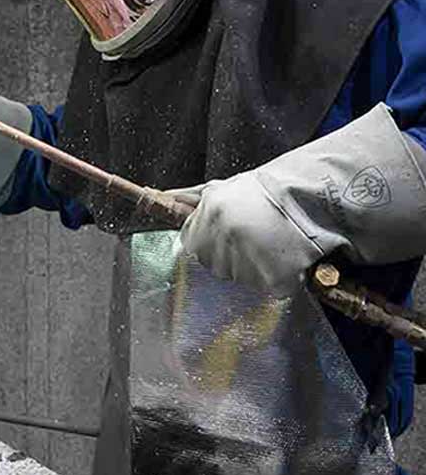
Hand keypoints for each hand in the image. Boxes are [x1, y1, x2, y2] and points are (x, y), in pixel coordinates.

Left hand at [178, 105, 425, 294]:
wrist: (314, 200)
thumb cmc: (265, 194)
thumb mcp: (224, 187)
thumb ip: (191, 196)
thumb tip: (160, 195)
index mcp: (210, 213)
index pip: (192, 244)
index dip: (209, 242)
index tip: (227, 236)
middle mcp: (225, 236)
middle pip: (212, 265)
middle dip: (228, 257)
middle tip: (252, 242)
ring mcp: (248, 258)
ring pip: (237, 279)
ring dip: (251, 269)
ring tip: (270, 248)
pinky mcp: (272, 278)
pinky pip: (266, 287)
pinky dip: (276, 279)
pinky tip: (284, 260)